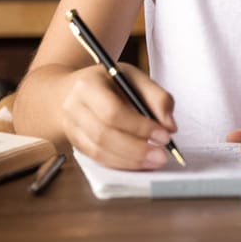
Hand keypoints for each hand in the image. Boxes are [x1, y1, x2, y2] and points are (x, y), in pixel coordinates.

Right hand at [61, 62, 177, 169]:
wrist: (73, 89)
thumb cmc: (110, 83)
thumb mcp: (135, 78)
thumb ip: (157, 97)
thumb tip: (170, 126)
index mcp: (88, 85)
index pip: (113, 112)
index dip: (140, 127)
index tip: (164, 136)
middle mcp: (73, 107)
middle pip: (104, 135)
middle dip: (137, 149)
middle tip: (162, 155)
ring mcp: (71, 128)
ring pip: (99, 151)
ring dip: (130, 160)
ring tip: (155, 161)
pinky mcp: (75, 144)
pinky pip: (98, 159)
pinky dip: (121, 163)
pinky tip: (139, 163)